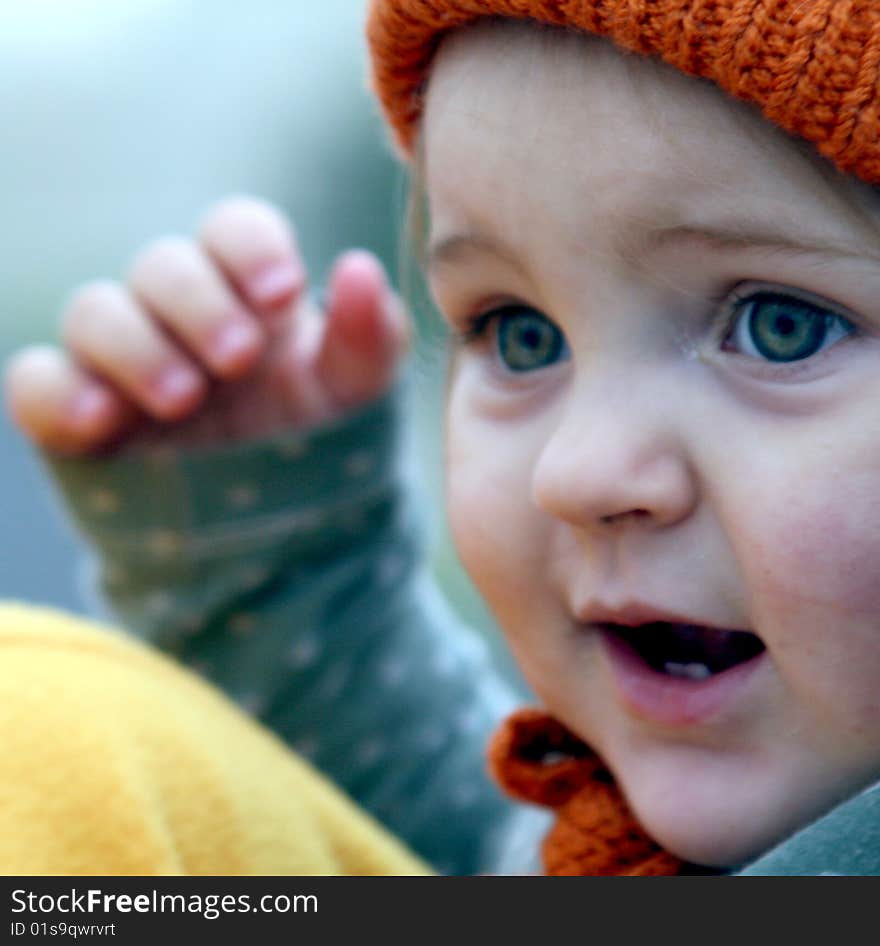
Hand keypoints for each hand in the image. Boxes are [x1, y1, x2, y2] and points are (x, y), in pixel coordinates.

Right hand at [4, 196, 408, 453]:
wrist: (272, 524)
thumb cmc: (315, 439)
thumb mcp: (356, 395)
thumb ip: (370, 336)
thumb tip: (360, 266)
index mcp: (248, 293)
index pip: (233, 230)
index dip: (250, 247)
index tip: (283, 293)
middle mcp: (179, 314)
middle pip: (162, 265)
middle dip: (198, 303)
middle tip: (238, 358)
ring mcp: (121, 359)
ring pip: (94, 311)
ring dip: (135, 346)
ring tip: (183, 398)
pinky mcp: (75, 412)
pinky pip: (36, 380)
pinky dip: (56, 392)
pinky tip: (100, 421)